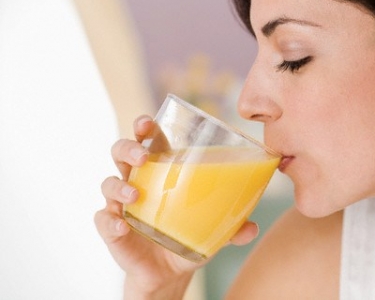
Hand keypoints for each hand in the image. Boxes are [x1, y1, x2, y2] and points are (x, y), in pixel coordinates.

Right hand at [95, 116, 259, 297]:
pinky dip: (109, 221)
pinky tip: (122, 225)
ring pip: (109, 183)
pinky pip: (103, 220)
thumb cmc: (188, 235)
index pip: (149, 139)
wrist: (169, 272)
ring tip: (135, 196)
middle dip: (129, 148)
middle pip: (121, 152)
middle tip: (144, 156)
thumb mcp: (214, 230)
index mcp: (161, 170)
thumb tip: (252, 229)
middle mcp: (138, 181)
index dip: (144, 127)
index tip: (148, 123)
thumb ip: (233, 227)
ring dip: (119, 186)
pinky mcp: (112, 230)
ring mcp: (122, 205)